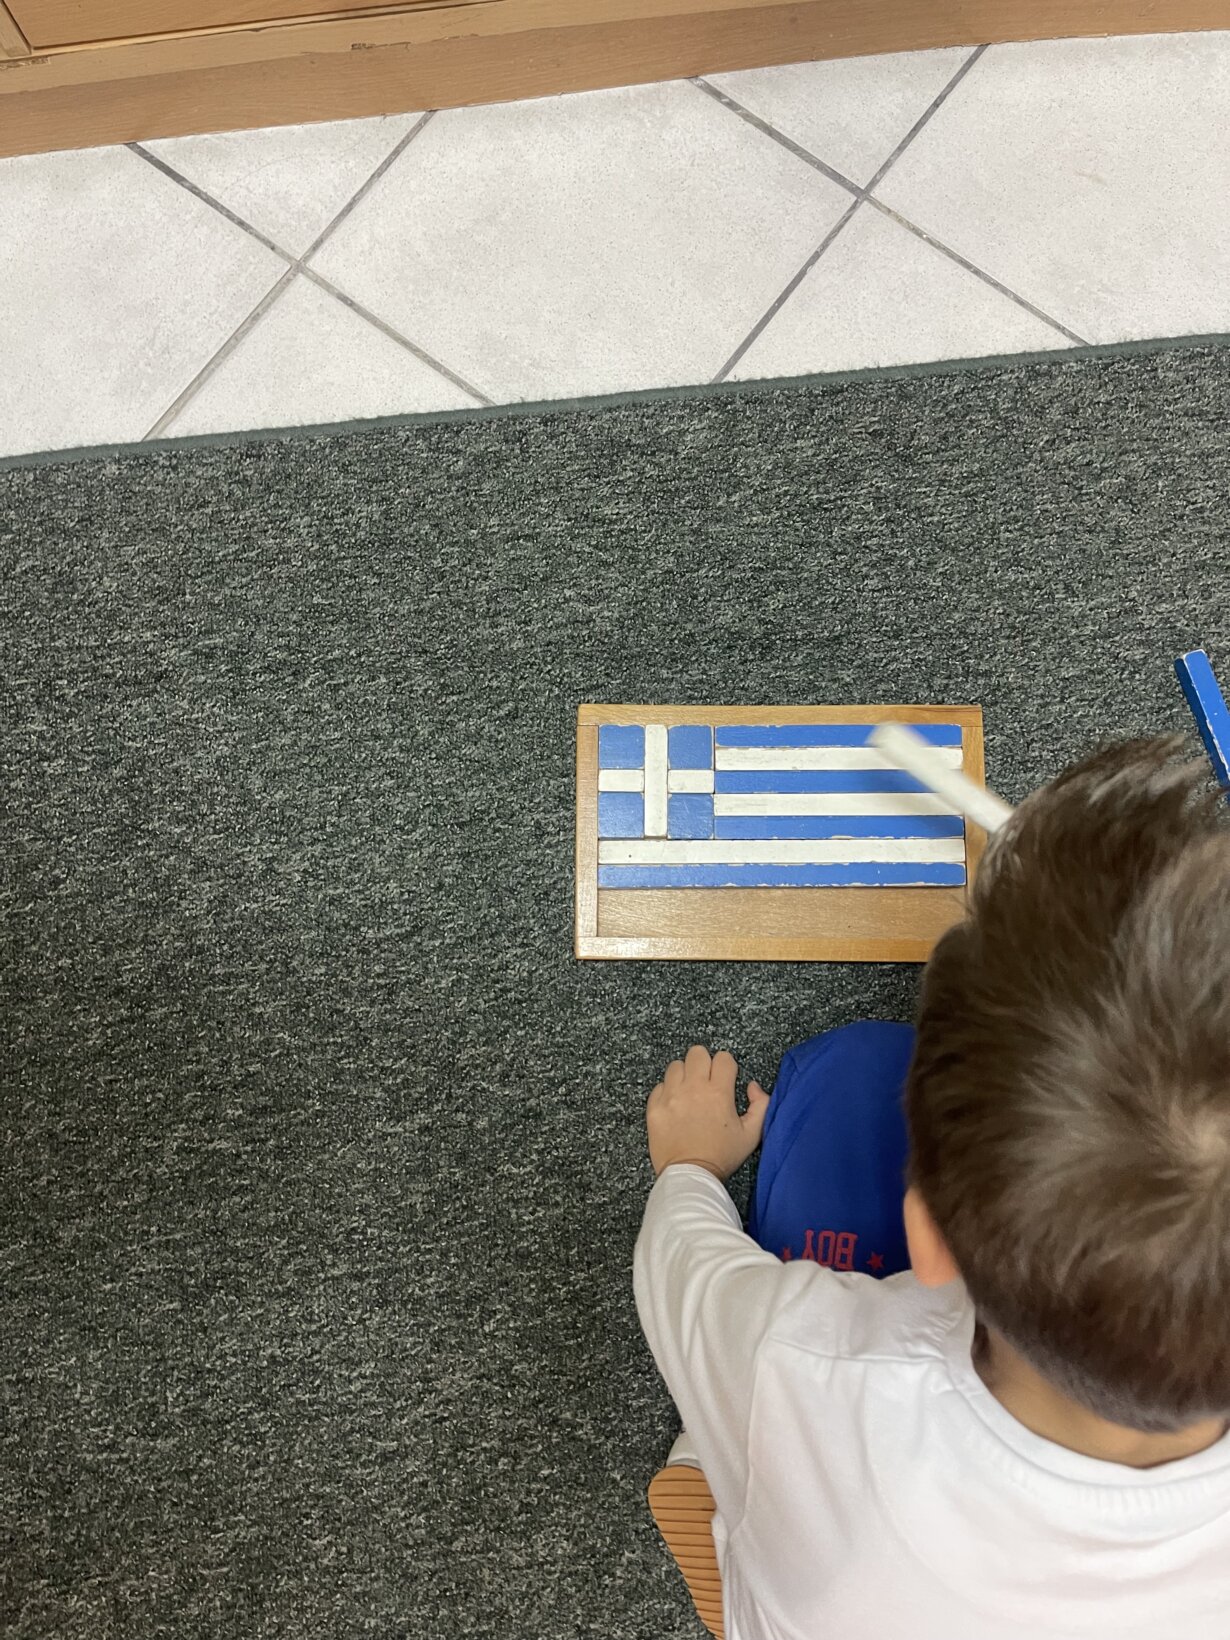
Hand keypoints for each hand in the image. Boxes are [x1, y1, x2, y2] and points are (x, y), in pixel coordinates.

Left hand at [646, 1046, 769, 1180]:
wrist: (690, 1175)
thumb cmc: (722, 1156)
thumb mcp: (751, 1134)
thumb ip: (761, 1105)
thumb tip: (752, 1086)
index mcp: (718, 1093)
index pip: (723, 1058)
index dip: (726, 1066)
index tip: (725, 1079)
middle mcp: (693, 1088)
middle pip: (697, 1053)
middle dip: (704, 1063)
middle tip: (705, 1081)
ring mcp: (671, 1096)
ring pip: (675, 1066)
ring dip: (684, 1075)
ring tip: (688, 1092)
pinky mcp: (654, 1108)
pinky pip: (659, 1086)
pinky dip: (667, 1092)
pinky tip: (674, 1106)